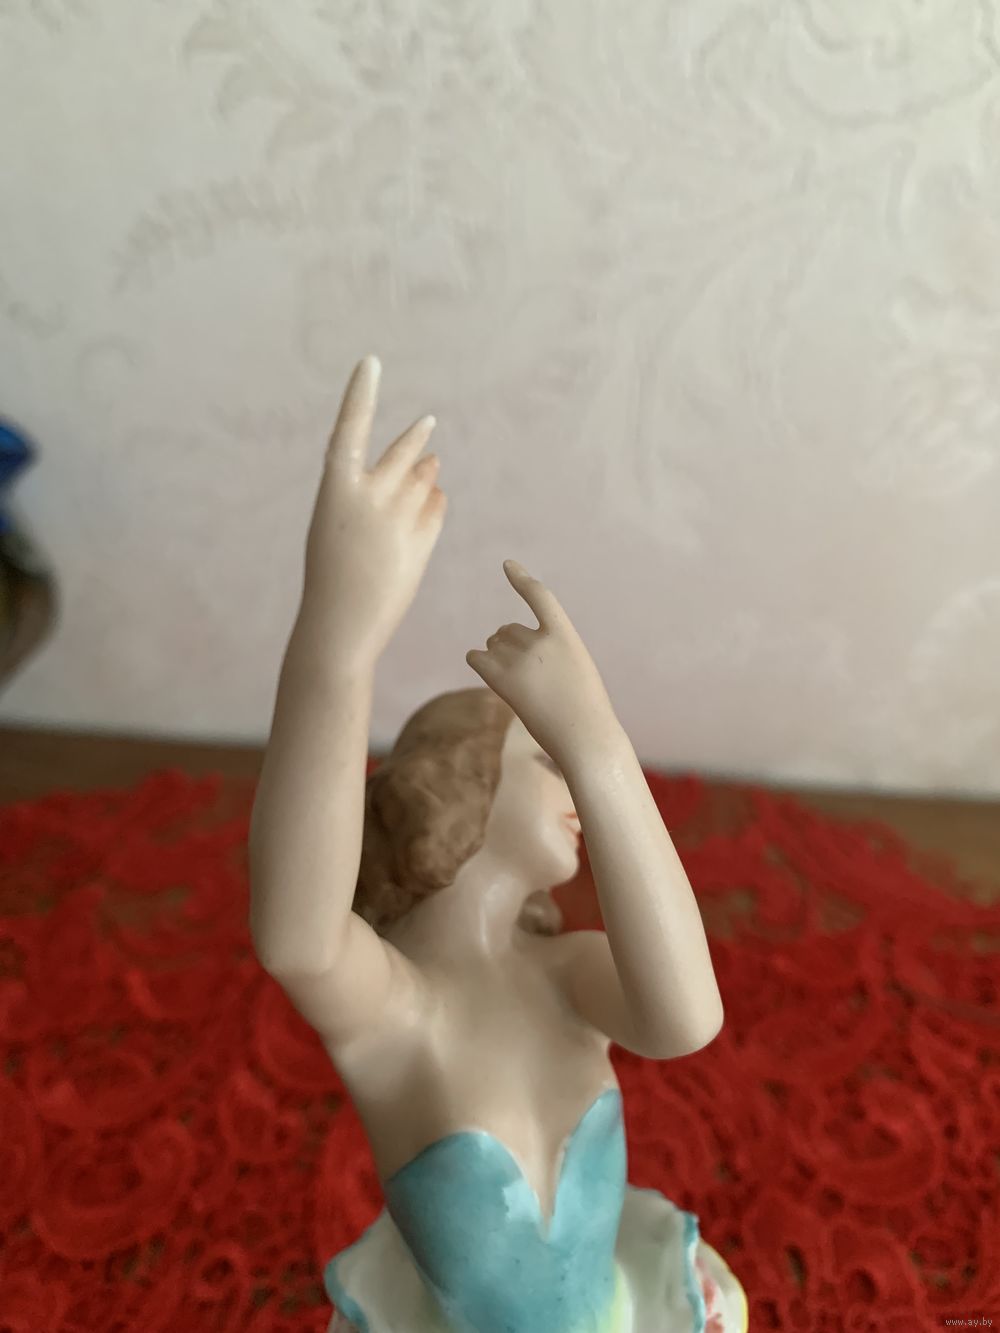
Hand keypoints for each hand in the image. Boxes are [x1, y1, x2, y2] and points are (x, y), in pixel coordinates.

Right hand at [301, 356, 445, 659]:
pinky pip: (438, 507)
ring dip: (427, 474)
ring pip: (425, 479)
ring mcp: (398, 518)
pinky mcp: (422, 540)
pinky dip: (435, 505)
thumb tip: (432, 463)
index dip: (360, 394)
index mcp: (335, 488)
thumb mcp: (338, 523)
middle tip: (429, 422)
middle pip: (403, 453)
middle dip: (417, 438)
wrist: (341, 624)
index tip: (370, 362)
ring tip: (428, 473)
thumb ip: (376, 490)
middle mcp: (368, 496)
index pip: (349, 428)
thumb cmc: (333, 573)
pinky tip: (428, 510)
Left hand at [466, 561, 619, 766]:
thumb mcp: (575, 668)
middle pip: (508, 631)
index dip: (522, 579)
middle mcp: (540, 641)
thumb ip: (548, 650)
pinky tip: (488, 673)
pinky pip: (476, 657)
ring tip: (522, 685)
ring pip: (494, 644)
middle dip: (511, 646)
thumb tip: (503, 643)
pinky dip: (478, 661)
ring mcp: (519, 659)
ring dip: (498, 657)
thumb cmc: (584, 708)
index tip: (507, 565)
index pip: (540, 597)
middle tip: (533, 679)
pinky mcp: (501, 679)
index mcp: (565, 635)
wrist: (584, 737)